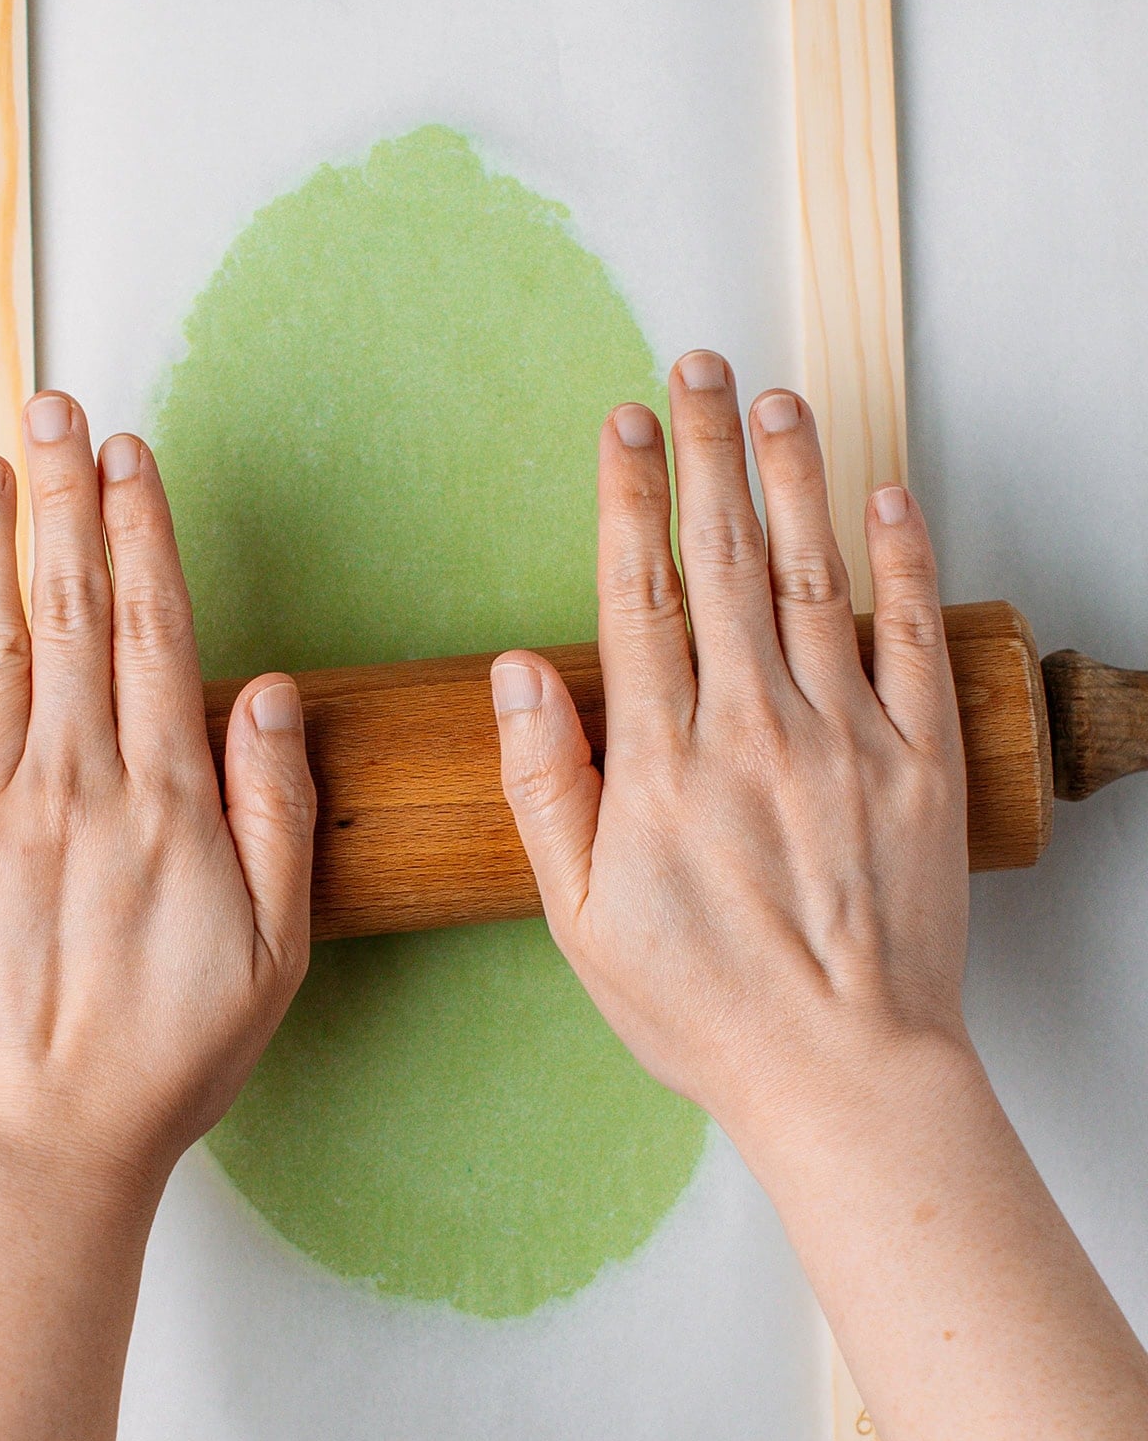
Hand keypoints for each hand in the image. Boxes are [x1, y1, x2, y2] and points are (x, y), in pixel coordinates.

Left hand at [0, 391, 315, 1209]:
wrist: (42, 1149)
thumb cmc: (166, 1055)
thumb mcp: (274, 949)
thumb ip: (275, 813)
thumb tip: (265, 695)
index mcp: (162, 802)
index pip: (151, 629)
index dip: (141, 532)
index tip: (132, 457)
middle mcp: (70, 785)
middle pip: (68, 611)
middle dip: (66, 500)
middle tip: (59, 411)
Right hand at [489, 349, 970, 1151]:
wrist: (843, 1072)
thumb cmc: (705, 1005)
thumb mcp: (580, 916)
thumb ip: (545, 785)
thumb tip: (519, 670)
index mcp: (664, 765)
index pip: (641, 595)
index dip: (630, 497)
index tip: (624, 422)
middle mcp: (754, 730)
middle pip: (726, 558)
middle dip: (707, 450)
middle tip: (698, 368)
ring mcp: (845, 740)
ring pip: (814, 577)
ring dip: (793, 478)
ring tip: (777, 401)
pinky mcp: (922, 762)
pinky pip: (912, 640)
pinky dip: (903, 562)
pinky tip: (889, 495)